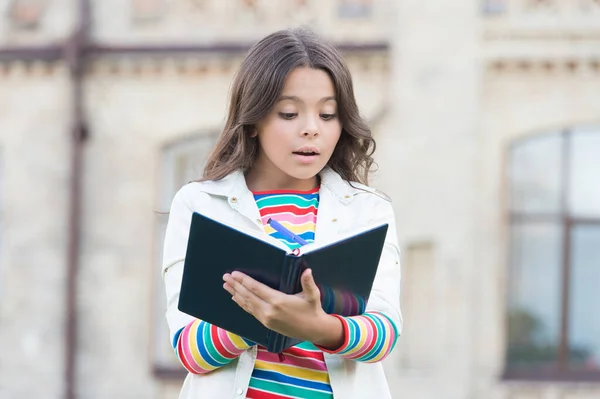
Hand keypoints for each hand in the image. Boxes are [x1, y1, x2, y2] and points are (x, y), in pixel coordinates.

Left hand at [223, 269, 343, 348]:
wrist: (313, 330)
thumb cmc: (312, 310)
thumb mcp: (312, 295)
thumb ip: (308, 282)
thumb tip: (307, 270)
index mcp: (278, 301)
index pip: (256, 288)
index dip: (244, 280)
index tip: (235, 273)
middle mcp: (269, 311)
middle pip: (247, 296)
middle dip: (235, 285)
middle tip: (225, 277)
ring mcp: (266, 318)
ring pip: (247, 304)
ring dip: (235, 294)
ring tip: (226, 286)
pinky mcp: (266, 323)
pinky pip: (250, 311)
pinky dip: (241, 304)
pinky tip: (235, 298)